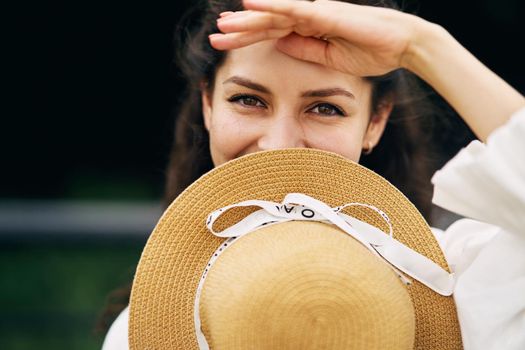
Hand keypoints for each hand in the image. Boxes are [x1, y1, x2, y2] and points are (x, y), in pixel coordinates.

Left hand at [210, 0, 424, 76]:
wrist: (403, 45)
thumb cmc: (372, 52)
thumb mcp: (329, 58)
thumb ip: (304, 50)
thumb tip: (279, 45)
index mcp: (310, 30)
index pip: (272, 33)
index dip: (248, 38)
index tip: (227, 43)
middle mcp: (309, 17)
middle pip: (267, 23)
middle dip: (240, 31)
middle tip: (215, 36)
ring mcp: (315, 12)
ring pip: (273, 15)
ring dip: (246, 21)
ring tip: (222, 25)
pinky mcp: (324, 12)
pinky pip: (291, 8)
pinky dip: (269, 6)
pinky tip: (248, 3)